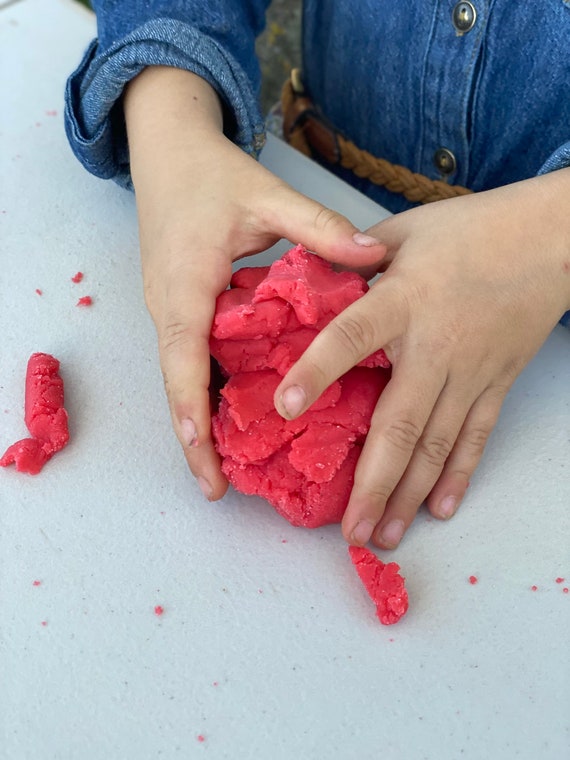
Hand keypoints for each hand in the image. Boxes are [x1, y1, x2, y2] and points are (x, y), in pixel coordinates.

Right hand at [124, 67, 385, 499]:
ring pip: (183, 375)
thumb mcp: (267, 196)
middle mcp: (169, 306)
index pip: (184, 359)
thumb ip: (321, 228)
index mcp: (185, 285)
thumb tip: (376, 257)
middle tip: (220, 486)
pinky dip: (208, 390)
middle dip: (193, 436)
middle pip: (177, 384)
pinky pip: (190, 357)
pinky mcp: (180, 306)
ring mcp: (170, 309)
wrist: (165, 148)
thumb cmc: (210, 172)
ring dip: (200, 420)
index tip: (205, 459)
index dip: (192, 412)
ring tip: (227, 466)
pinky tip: (237, 411)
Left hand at [274, 169, 569, 547]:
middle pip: (401, 422)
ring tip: (385, 534)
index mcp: (403, 300)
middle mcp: (437, 345)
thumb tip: (310, 281)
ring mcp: (472, 371)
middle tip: (350, 530)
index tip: (284, 407)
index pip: (351, 337)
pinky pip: (476, 437)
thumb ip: (354, 261)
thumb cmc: (472, 230)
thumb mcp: (404, 232)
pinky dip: (459, 475)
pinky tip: (441, 509)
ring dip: (410, 494)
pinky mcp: (498, 383)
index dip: (317, 371)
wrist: (551, 239)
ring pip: (438, 444)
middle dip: (373, 482)